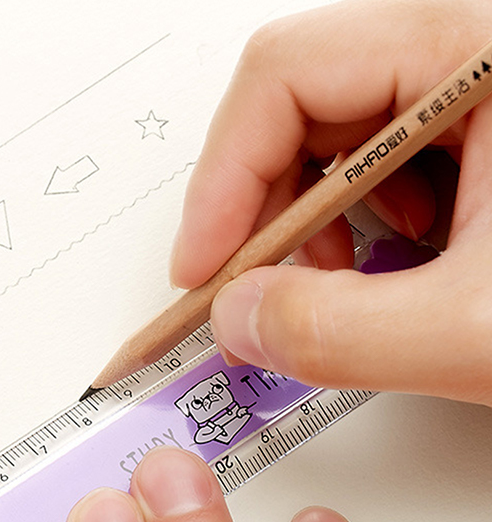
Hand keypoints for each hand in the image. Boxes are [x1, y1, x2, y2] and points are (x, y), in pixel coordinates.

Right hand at [171, 0, 491, 405]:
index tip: (201, 269)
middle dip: (264, 217)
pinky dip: (357, 235)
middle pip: (301, 108)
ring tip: (334, 294)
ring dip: (309, 231)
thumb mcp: (484, 328)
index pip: (286, 76)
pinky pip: (381, 171)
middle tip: (254, 298)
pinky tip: (388, 277)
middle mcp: (477, 51)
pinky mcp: (485, 139)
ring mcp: (480, 94)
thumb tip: (238, 319)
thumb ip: (337, 333)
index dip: (221, 181)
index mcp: (483, 46)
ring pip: (334, 144)